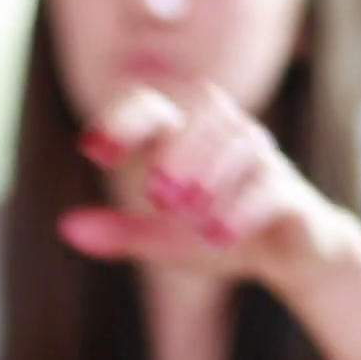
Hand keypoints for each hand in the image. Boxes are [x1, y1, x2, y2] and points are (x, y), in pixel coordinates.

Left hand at [59, 83, 360, 290]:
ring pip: (241, 142)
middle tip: (157, 193)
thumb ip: (120, 233)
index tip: (93, 150)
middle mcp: (228, 136)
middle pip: (205, 107)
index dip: (122, 119)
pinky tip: (217, 234)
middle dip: (178, 146)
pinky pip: (270, 187)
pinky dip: (242, 209)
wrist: (294, 254)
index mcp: (190, 138)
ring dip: (210, 171)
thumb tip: (66, 227)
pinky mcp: (292, 193)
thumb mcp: (164, 239)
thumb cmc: (221, 232)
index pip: (154, 105)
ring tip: (186, 212)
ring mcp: (264, 160)